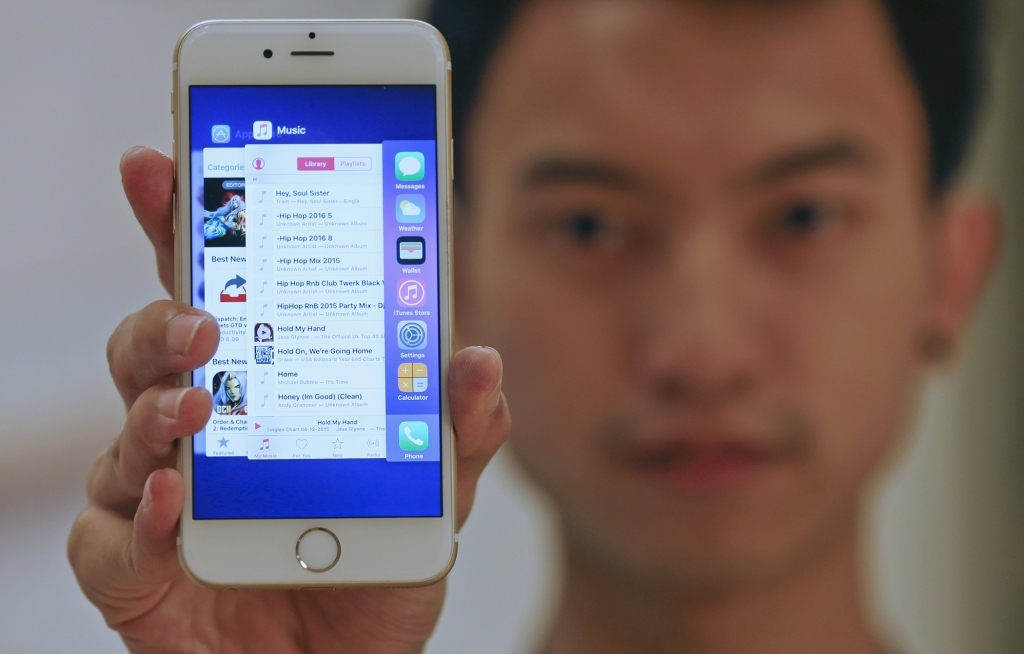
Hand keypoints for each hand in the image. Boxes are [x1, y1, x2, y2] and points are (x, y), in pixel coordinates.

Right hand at [68, 147, 510, 652]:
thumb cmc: (372, 571)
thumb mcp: (430, 496)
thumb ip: (453, 433)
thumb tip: (478, 361)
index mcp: (262, 391)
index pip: (217, 293)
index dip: (184, 225)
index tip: (165, 161)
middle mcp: (201, 433)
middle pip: (153, 348)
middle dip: (164, 316)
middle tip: (203, 314)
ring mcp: (162, 499)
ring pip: (124, 430)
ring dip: (151, 408)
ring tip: (197, 402)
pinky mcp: (140, 575)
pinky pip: (110, 540)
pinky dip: (138, 518)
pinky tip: (177, 501)